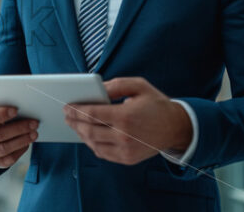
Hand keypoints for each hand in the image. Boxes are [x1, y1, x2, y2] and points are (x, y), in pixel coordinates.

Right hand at [0, 101, 38, 167]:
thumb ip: (0, 102)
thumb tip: (16, 96)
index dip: (1, 114)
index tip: (16, 110)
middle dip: (18, 128)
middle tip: (34, 122)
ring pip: (5, 148)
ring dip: (22, 140)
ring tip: (34, 133)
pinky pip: (10, 159)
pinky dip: (21, 150)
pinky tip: (28, 142)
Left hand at [63, 77, 191, 164]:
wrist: (176, 127)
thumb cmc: (156, 104)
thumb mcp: (139, 86)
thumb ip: (115, 85)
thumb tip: (96, 89)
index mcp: (126, 116)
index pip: (92, 114)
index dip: (76, 111)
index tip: (67, 107)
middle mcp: (124, 135)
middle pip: (89, 130)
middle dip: (74, 122)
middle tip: (67, 116)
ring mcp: (126, 150)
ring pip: (93, 144)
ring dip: (81, 134)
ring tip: (76, 125)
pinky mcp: (127, 159)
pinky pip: (102, 153)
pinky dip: (92, 144)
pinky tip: (88, 135)